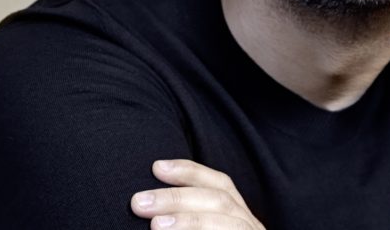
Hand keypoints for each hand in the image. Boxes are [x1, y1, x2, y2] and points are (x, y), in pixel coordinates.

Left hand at [130, 159, 265, 228]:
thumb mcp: (202, 221)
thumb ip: (184, 212)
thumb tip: (147, 203)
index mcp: (238, 214)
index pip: (219, 183)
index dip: (189, 172)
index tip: (156, 166)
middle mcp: (251, 224)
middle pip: (219, 200)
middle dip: (178, 198)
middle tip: (138, 202)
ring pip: (227, 222)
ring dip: (188, 221)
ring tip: (155, 225)